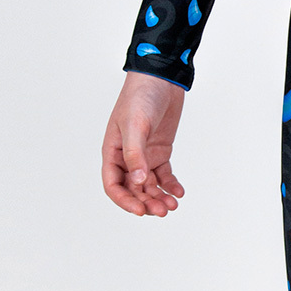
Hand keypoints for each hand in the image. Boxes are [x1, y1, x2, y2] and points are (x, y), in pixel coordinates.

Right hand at [101, 72, 187, 216]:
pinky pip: (164, 175)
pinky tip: (179, 192)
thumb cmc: (140, 97)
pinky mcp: (160, 151)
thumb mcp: (135, 125)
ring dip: (159, 196)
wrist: (161, 79)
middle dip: (146, 202)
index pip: (113, 185)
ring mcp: (144, 155)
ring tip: (172, 205)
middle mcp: (126, 157)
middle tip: (163, 210)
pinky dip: (170, 185)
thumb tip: (138, 181)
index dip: (125, 201)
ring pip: (149, 185)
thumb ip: (135, 154)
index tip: (140, 211)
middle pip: (133, 189)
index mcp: (112, 152)